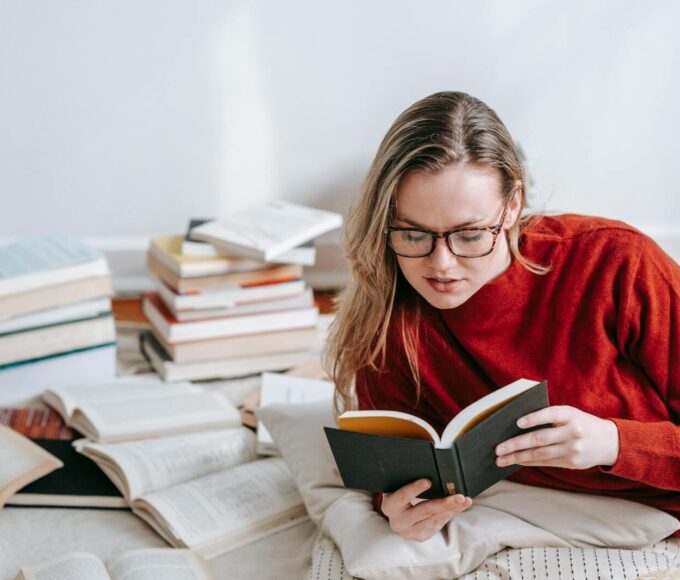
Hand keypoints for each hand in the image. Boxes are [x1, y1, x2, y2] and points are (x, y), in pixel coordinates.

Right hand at [381, 478, 471, 541]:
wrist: (396, 515)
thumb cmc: (399, 494)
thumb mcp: (398, 486)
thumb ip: (407, 478)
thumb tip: (427, 464)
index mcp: (390, 506)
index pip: (403, 496)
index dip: (415, 489)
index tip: (428, 481)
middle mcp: (398, 522)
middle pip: (424, 511)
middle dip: (443, 503)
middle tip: (459, 496)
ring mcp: (410, 531)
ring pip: (434, 519)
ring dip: (452, 509)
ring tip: (465, 500)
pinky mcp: (421, 536)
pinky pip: (438, 524)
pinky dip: (450, 514)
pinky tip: (460, 506)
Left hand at [495, 405, 619, 469]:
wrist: (610, 442)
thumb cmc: (581, 423)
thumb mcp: (570, 414)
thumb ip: (549, 416)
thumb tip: (517, 424)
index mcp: (570, 414)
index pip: (549, 414)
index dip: (533, 418)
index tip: (517, 422)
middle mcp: (572, 432)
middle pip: (539, 439)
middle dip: (516, 444)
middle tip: (498, 448)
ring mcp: (573, 449)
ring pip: (540, 454)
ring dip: (517, 457)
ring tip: (501, 459)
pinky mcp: (572, 463)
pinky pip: (546, 462)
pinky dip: (529, 461)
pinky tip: (516, 461)